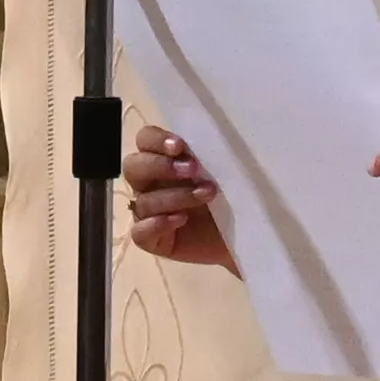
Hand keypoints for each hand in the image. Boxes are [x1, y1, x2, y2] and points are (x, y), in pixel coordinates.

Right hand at [125, 123, 235, 270]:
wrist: (246, 233)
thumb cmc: (233, 195)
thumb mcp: (225, 170)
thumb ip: (207, 154)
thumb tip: (205, 141)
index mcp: (163, 158)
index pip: (145, 140)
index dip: (156, 140)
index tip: (180, 146)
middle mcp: (150, 184)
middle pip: (133, 168)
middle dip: (160, 166)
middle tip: (192, 169)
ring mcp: (148, 213)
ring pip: (143, 202)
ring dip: (175, 197)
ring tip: (206, 195)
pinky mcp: (152, 240)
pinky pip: (140, 232)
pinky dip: (158, 224)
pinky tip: (181, 219)